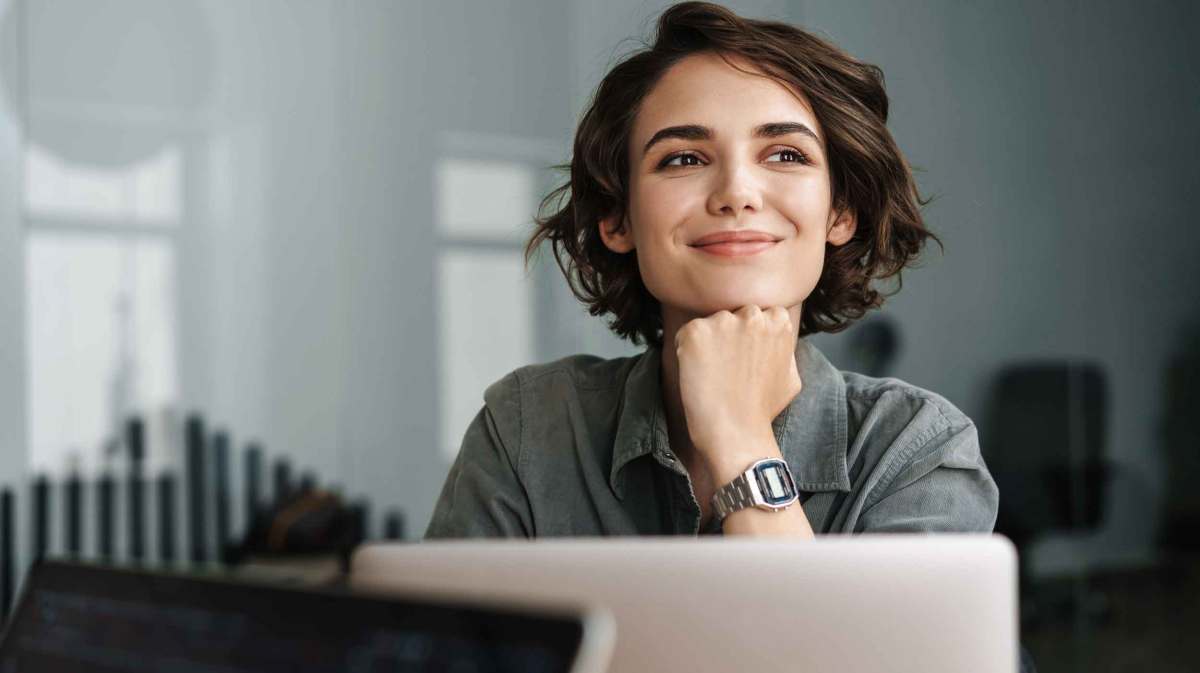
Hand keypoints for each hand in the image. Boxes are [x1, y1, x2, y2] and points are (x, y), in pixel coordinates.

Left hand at [674, 305, 802, 470]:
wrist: (736, 433)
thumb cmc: (762, 410)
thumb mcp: (791, 375)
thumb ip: (784, 348)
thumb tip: (778, 338)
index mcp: (778, 321)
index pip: (757, 313)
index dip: (747, 336)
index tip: (744, 357)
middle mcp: (752, 315)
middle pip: (732, 314)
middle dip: (728, 334)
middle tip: (726, 366)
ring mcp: (723, 322)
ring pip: (709, 324)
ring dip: (708, 343)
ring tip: (713, 374)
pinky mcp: (695, 333)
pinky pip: (686, 334)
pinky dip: (686, 352)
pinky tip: (697, 374)